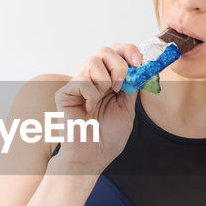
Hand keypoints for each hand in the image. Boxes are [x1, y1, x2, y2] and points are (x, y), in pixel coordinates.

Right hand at [51, 43, 142, 174]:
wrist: (93, 155)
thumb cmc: (108, 136)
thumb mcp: (127, 107)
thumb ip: (132, 85)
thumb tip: (141, 67)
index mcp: (108, 79)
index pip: (116, 52)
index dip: (128, 51)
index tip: (139, 62)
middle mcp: (92, 78)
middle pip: (105, 50)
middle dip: (119, 65)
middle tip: (120, 87)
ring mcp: (78, 83)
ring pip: (93, 60)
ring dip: (105, 82)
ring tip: (101, 101)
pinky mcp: (65, 92)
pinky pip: (83, 80)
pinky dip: (91, 96)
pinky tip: (88, 110)